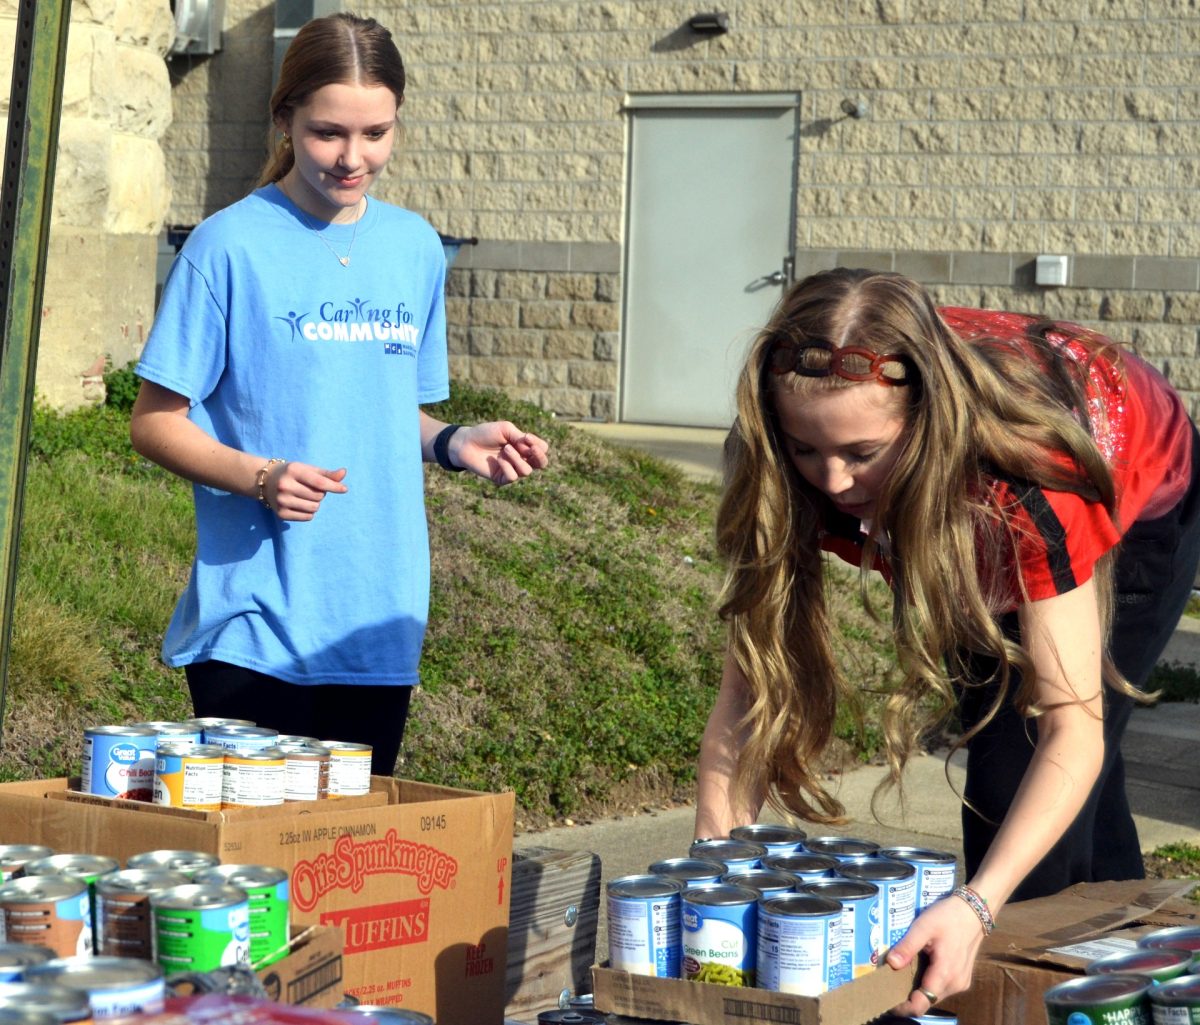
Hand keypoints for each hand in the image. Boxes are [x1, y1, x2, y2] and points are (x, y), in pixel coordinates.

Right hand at [264, 461, 347, 520]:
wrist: (265, 481)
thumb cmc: (292, 473)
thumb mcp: (307, 469)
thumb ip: (326, 473)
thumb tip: (344, 472)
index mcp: (293, 471)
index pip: (319, 482)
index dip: (334, 486)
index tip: (344, 489)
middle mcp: (285, 486)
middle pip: (318, 496)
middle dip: (320, 493)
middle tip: (310, 488)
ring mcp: (281, 501)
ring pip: (314, 508)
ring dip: (315, 503)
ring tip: (305, 496)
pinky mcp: (281, 513)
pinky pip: (307, 517)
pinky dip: (309, 512)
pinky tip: (300, 504)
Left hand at [452, 422, 549, 484]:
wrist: (466, 442)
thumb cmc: (486, 433)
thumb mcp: (506, 429)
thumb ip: (521, 438)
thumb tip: (532, 449)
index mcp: (524, 446)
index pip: (542, 449)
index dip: (538, 444)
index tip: (526, 437)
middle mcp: (521, 459)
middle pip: (542, 463)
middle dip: (539, 457)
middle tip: (532, 449)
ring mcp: (512, 469)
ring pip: (526, 471)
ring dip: (517, 458)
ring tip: (505, 449)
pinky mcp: (502, 479)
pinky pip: (512, 477)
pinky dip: (507, 466)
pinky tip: (498, 460)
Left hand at [884, 891, 985, 1015]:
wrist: (973, 911)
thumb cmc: (948, 917)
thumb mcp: (923, 926)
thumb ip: (908, 946)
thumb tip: (890, 964)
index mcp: (945, 974)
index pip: (921, 1004)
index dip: (903, 1007)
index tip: (886, 1000)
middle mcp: (955, 984)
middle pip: (927, 1001)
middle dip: (907, 998)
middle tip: (888, 984)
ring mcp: (961, 983)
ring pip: (934, 996)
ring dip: (918, 990)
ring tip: (900, 975)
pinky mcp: (962, 979)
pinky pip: (941, 988)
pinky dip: (928, 984)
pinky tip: (918, 969)